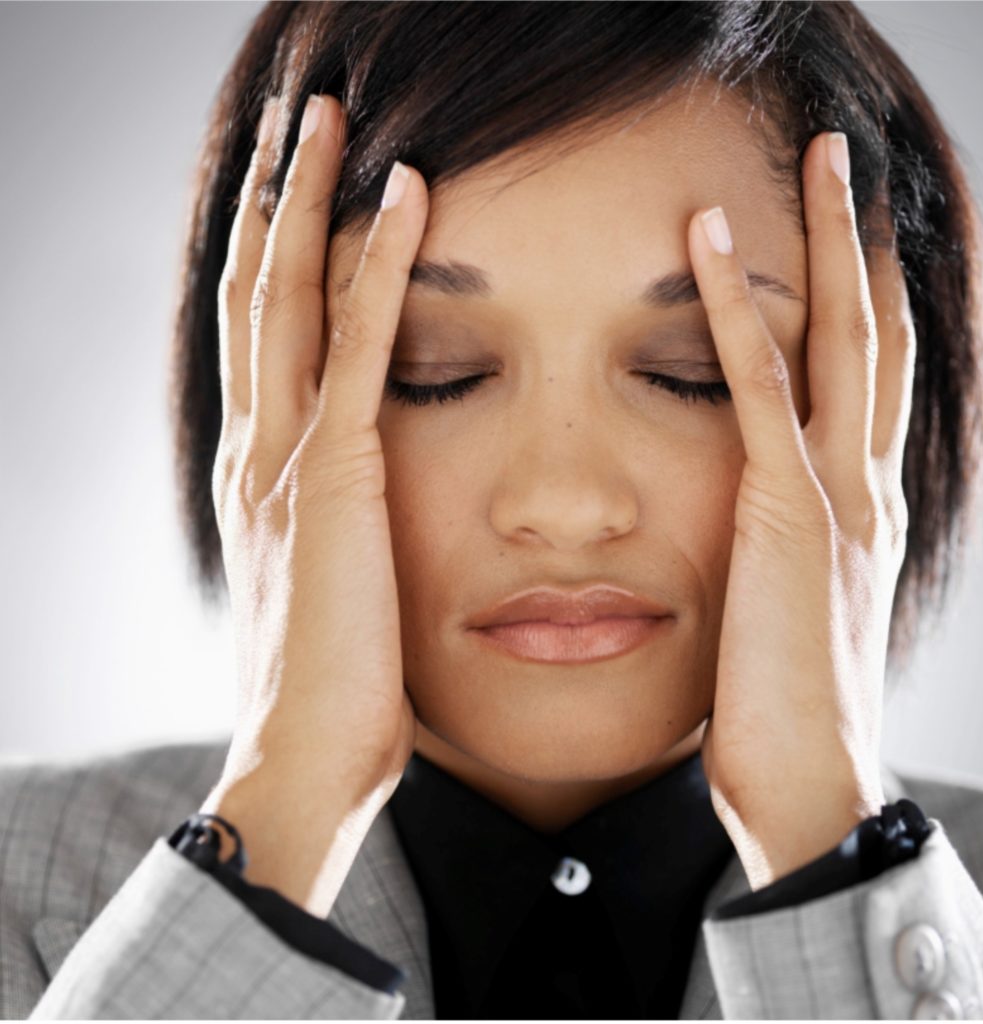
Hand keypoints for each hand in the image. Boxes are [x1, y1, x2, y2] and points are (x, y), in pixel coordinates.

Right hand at [200, 94, 428, 913]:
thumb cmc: (328, 690)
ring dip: (310, 201)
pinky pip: (363, 345)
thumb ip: (328, 539)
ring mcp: (291, 458)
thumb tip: (347, 525)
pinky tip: (406, 197)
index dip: (268, 263)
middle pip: (258, 296)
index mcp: (262, 478)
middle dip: (273, 203)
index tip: (289, 200)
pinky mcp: (339, 477)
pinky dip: (380, 264)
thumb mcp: (320, 594)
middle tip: (299, 127)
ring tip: (335, 123)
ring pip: (291, 297)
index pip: (260, 344)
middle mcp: (260, 451)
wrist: (303, 758)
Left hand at [690, 132, 915, 889]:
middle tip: (849, 163)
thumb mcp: (794, 618)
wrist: (811, 786)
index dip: (872, 305)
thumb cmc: (790, 715)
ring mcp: (832, 494)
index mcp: (859, 511)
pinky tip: (707, 237)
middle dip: (865, 244)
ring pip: (838, 336)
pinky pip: (756, 384)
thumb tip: (767, 549)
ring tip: (817, 156)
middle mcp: (862, 487)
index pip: (870, 384)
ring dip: (827, 239)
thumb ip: (788, 563)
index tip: (856, 243)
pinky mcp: (783, 512)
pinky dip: (734, 305)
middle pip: (874, 337)